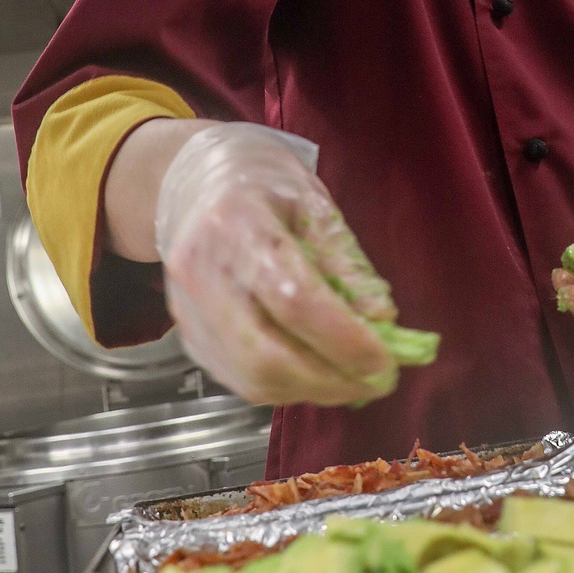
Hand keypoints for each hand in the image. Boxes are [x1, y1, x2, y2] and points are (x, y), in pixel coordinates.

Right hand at [155, 123, 398, 404]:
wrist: (194, 182)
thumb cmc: (261, 182)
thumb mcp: (313, 202)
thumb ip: (345, 261)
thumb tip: (381, 319)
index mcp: (237, 225)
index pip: (293, 299)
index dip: (344, 339)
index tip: (386, 360)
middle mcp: (202, 272)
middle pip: (266, 354)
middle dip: (331, 380)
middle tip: (377, 382)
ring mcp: (188, 309)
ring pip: (251, 378)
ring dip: (312, 390)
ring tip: (354, 381)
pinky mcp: (187, 334)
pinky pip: (238, 381)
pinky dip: (285, 387)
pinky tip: (317, 374)